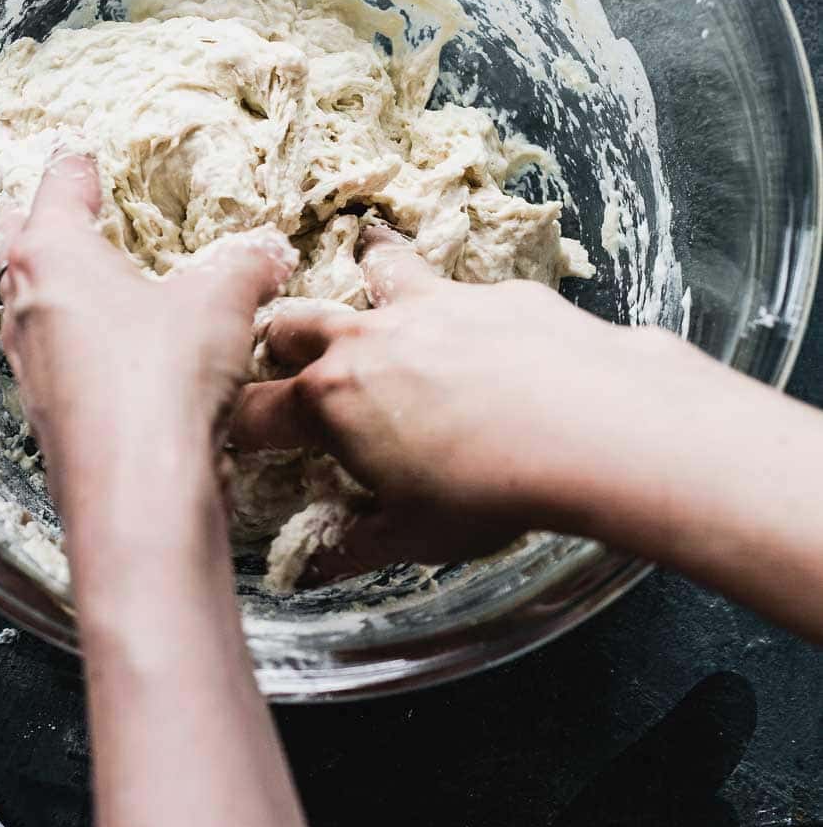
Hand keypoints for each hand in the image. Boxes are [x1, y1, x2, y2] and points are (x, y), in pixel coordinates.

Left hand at [0, 152, 295, 547]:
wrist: (138, 489)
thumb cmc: (166, 372)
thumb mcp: (223, 301)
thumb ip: (246, 265)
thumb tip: (272, 251)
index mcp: (53, 253)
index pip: (58, 187)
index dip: (75, 165)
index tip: (78, 151)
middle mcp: (25, 303)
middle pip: (15, 242)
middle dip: (30, 218)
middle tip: (44, 205)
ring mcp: (28, 364)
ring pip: (24, 304)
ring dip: (44, 285)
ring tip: (73, 277)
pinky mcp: (45, 414)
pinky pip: (49, 358)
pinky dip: (68, 340)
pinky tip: (102, 352)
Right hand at [230, 226, 652, 576]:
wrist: (591, 425)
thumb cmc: (488, 490)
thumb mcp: (412, 536)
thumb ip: (350, 546)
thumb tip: (308, 571)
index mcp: (330, 402)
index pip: (254, 411)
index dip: (238, 426)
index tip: (235, 435)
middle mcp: (366, 340)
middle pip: (295, 325)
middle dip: (282, 341)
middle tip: (288, 355)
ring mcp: (428, 305)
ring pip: (376, 269)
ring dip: (366, 270)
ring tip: (367, 254)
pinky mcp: (491, 293)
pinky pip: (459, 284)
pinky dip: (456, 297)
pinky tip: (486, 319)